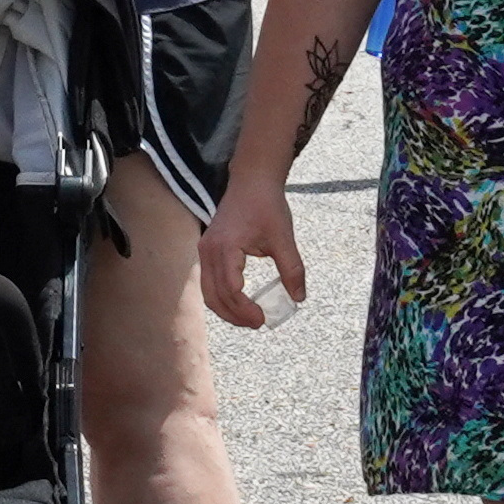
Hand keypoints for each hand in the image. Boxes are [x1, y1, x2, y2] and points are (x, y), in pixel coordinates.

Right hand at [197, 176, 306, 329]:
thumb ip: (292, 269)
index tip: (263, 319)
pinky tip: (238, 303)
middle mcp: (209, 250)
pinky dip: (220, 296)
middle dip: (234, 315)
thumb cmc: (266, 205)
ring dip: (225, 309)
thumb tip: (298, 298)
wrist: (251, 180)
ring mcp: (204, 249)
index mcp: (226, 247)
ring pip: (208, 291)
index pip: (231, 289)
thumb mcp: (283, 237)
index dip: (245, 309)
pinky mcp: (207, 249)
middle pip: (214, 295)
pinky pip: (208, 281)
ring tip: (248, 318)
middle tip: (257, 324)